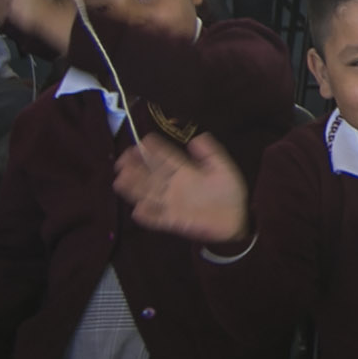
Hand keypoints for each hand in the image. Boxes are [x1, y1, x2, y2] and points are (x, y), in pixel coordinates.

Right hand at [114, 131, 255, 246]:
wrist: (237, 220)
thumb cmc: (229, 192)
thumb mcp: (223, 168)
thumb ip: (211, 152)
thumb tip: (197, 137)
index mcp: (185, 170)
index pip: (166, 158)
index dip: (153, 151)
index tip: (140, 142)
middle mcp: (174, 185)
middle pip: (151, 175)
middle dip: (136, 168)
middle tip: (122, 160)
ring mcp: (173, 204)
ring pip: (149, 194)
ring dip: (135, 188)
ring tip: (121, 180)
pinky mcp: (175, 221)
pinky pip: (159, 218)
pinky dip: (149, 216)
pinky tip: (138, 210)